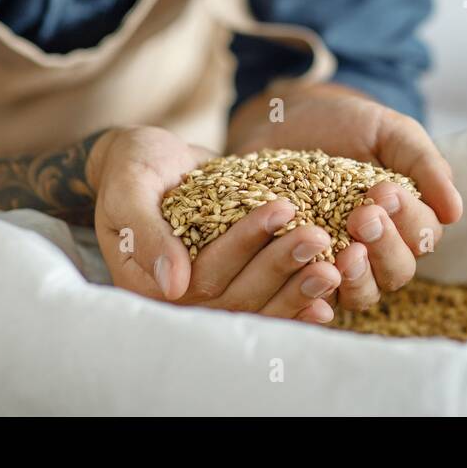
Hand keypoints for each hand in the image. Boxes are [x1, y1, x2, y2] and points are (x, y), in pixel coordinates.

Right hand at [88, 126, 341, 322]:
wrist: (150, 164)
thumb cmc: (133, 168)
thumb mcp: (130, 189)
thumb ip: (146, 234)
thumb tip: (174, 286)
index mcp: (150, 283)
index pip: (205, 273)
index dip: (245, 244)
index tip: (282, 210)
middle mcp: (183, 299)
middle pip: (238, 295)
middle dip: (282, 265)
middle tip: (319, 237)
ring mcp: (211, 295)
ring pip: (260, 304)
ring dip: (299, 288)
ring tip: (336, 265)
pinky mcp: (236, 283)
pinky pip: (270, 300)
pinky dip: (300, 298)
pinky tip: (334, 290)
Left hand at [226, 84, 463, 312]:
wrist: (287, 120)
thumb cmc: (347, 125)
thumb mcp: (390, 132)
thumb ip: (425, 165)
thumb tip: (456, 211)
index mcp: (409, 218)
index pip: (425, 235)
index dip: (409, 219)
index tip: (384, 191)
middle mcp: (380, 249)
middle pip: (398, 270)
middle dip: (386, 247)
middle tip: (363, 217)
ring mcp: (341, 265)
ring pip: (364, 294)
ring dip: (359, 279)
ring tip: (346, 254)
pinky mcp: (301, 272)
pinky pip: (313, 297)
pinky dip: (315, 294)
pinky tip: (310, 274)